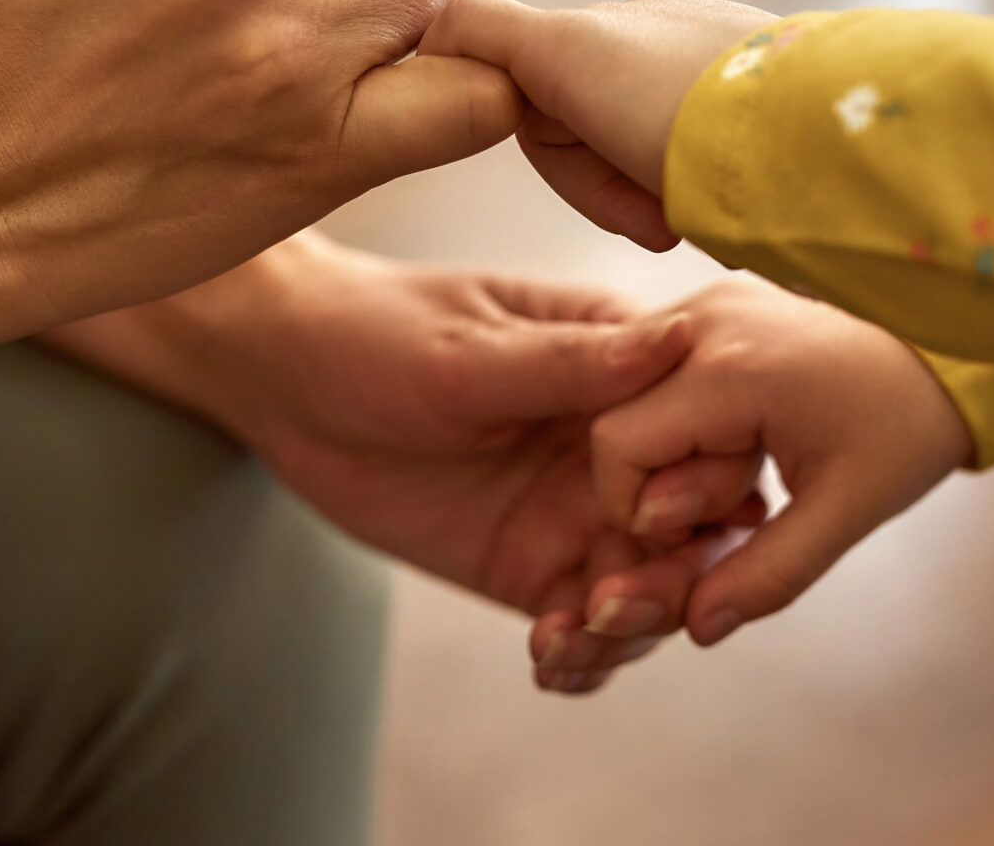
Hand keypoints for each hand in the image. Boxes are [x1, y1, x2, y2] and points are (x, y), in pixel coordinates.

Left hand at [42, 233, 766, 693]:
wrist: (284, 379)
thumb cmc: (378, 332)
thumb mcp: (471, 352)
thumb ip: (572, 365)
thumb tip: (679, 342)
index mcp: (626, 369)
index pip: (709, 432)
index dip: (706, 486)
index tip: (662, 521)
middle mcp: (619, 447)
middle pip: (693, 529)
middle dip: (674, 579)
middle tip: (615, 606)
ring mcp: (578, 511)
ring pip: (647, 589)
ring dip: (629, 628)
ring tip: (569, 637)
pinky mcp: (532, 566)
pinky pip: (583, 626)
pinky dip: (582, 658)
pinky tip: (548, 660)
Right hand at [419, 0, 773, 249]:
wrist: (812, 142)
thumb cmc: (678, 103)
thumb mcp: (562, 51)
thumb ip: (484, 30)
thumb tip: (433, 25)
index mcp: (622, 23)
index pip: (537, 95)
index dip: (555, 154)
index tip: (593, 178)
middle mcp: (670, 43)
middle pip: (588, 137)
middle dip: (609, 188)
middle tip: (653, 223)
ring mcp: (721, 82)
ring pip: (643, 166)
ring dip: (652, 202)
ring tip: (690, 222)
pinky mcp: (769, 122)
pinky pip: (705, 174)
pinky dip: (700, 203)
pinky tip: (725, 214)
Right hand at [580, 275, 969, 652]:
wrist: (954, 348)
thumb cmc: (908, 425)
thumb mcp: (847, 511)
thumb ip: (767, 573)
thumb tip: (696, 628)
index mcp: (732, 368)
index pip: (617, 447)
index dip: (643, 510)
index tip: (708, 530)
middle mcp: (704, 318)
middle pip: (614, 419)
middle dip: (658, 481)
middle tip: (735, 501)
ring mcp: (708, 302)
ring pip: (630, 395)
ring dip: (670, 448)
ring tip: (745, 464)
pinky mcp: (715, 304)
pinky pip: (659, 373)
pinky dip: (682, 418)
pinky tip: (740, 437)